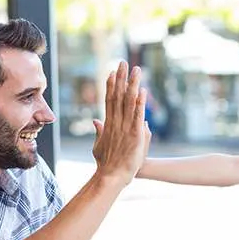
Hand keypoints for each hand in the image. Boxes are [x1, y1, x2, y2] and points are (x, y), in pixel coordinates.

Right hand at [91, 62, 151, 185]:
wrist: (111, 177)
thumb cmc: (107, 164)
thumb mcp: (99, 146)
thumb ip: (99, 131)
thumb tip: (96, 120)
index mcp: (109, 124)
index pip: (110, 100)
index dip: (112, 85)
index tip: (112, 72)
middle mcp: (116, 122)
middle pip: (118, 95)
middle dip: (121, 78)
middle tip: (123, 62)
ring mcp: (125, 128)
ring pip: (128, 102)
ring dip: (132, 85)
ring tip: (136, 70)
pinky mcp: (134, 135)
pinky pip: (138, 116)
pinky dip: (140, 103)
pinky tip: (142, 91)